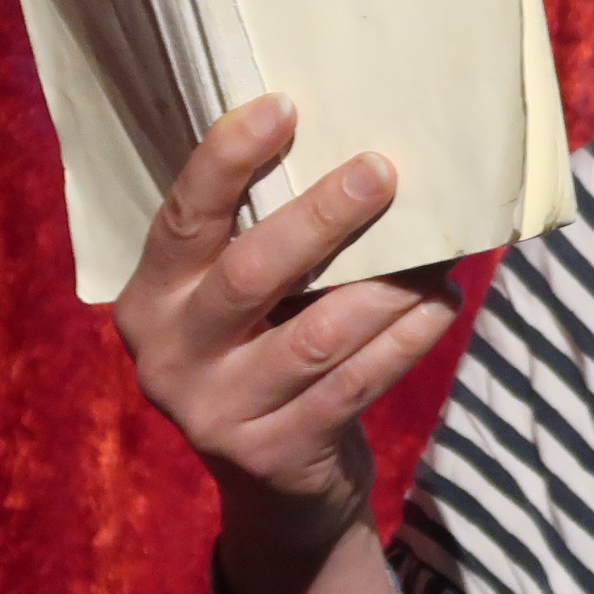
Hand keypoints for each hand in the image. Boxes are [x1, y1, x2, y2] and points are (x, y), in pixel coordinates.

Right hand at [113, 95, 463, 593]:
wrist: (275, 488)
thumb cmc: (265, 352)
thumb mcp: (238, 304)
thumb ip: (261, 239)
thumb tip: (352, 144)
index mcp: (150, 299)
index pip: (183, 218)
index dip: (226, 159)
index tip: (284, 105)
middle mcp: (171, 357)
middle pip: (252, 273)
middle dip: (322, 217)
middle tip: (382, 170)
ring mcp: (220, 413)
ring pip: (319, 335)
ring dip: (388, 285)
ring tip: (438, 247)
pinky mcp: (277, 454)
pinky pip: (359, 383)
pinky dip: (408, 337)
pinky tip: (442, 301)